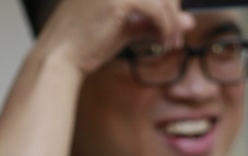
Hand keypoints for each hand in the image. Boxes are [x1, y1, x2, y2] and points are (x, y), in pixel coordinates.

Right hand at [35, 0, 193, 76]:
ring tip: (170, 43)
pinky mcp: (117, 0)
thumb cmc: (86, 45)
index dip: (167, 3)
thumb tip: (187, 22)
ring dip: (172, 21)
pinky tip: (162, 43)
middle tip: (175, 36)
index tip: (171, 24)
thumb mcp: (125, 28)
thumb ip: (153, 22)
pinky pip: (156, 8)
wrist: (59, 59)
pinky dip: (165, 26)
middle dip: (173, 10)